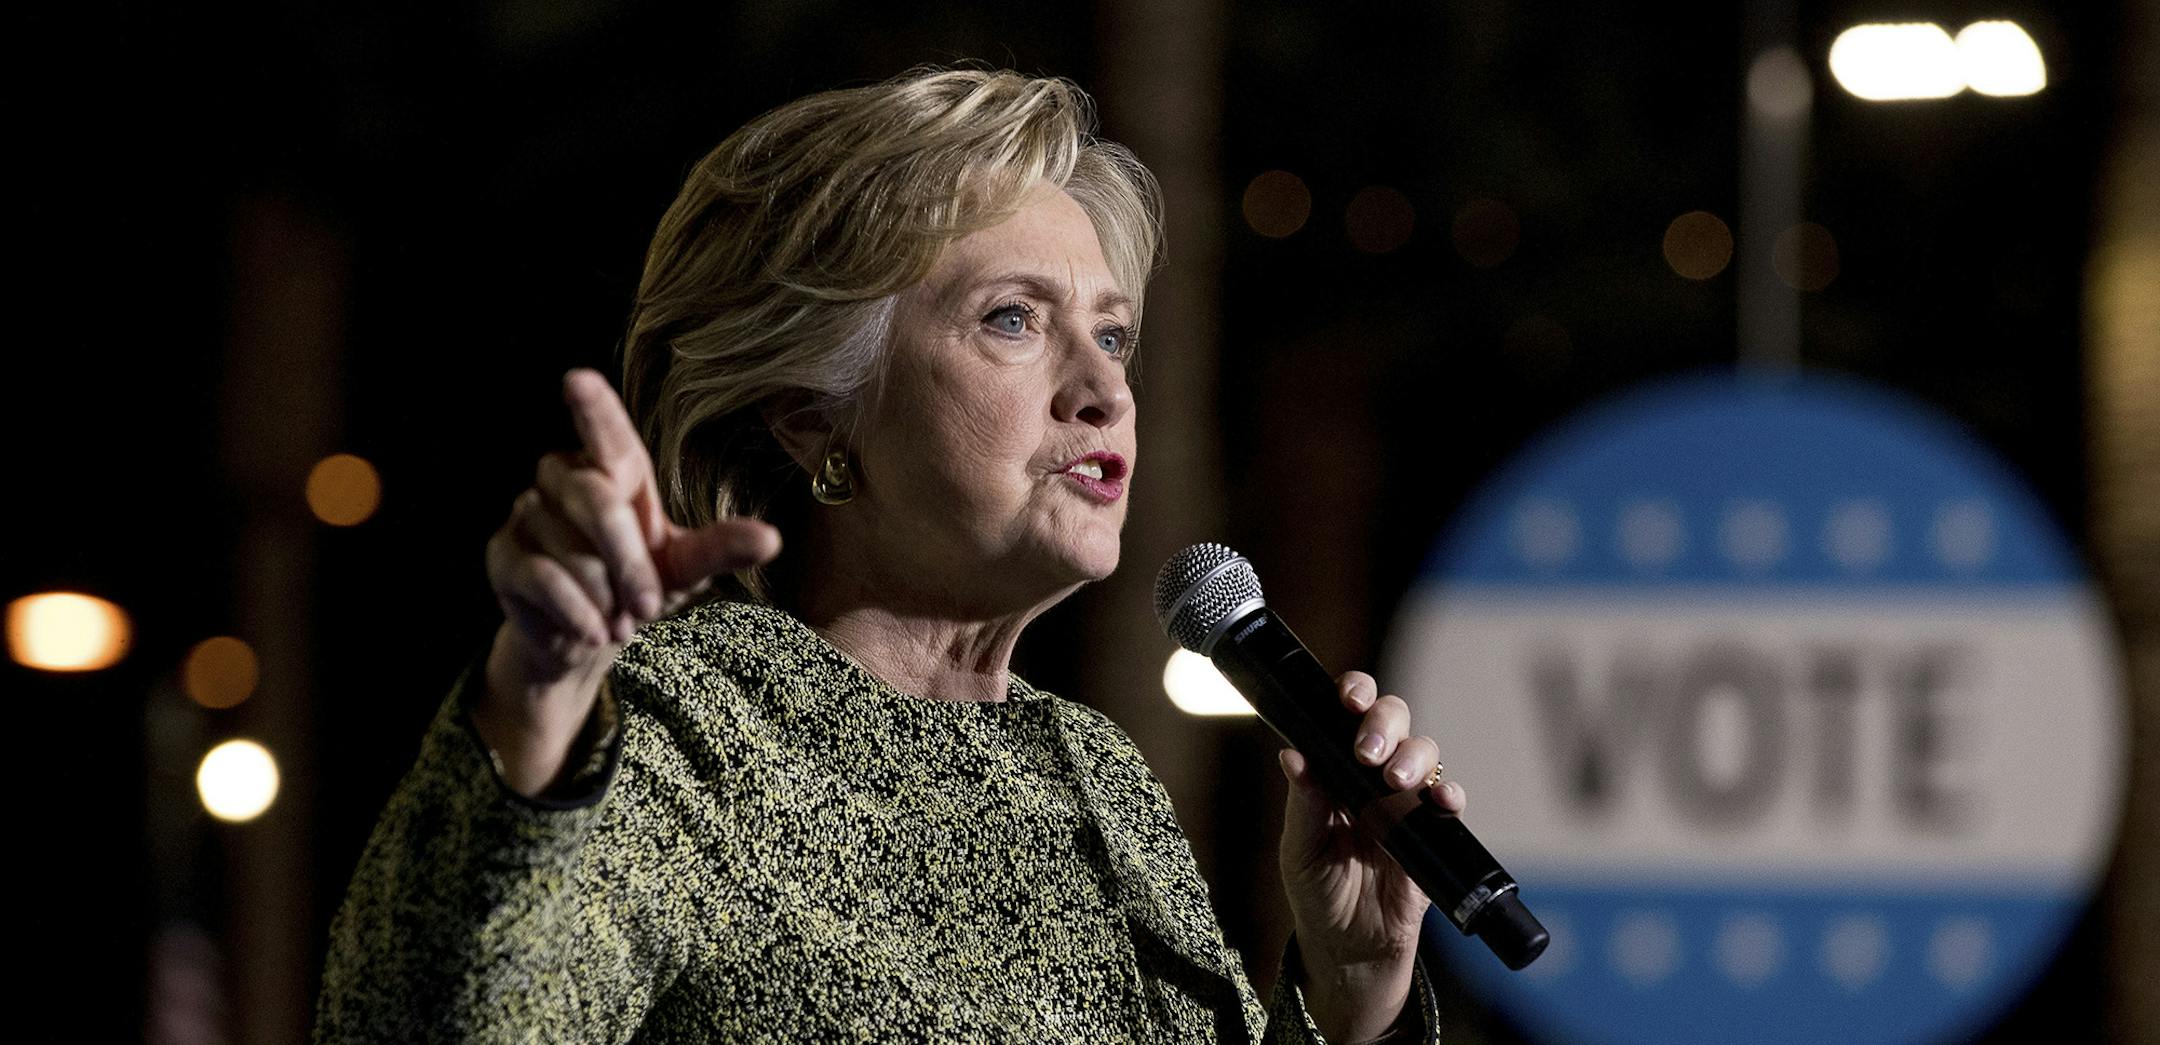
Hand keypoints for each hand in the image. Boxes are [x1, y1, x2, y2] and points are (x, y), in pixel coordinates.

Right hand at [474, 368, 779, 794]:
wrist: (589, 638)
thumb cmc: (639, 586)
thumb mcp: (686, 568)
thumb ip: (722, 548)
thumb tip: (771, 538)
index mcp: (614, 469)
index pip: (607, 432)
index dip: (593, 407)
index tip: (576, 378)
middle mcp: (565, 478)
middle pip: (597, 502)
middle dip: (627, 562)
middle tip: (648, 608)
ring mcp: (527, 513)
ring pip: (569, 551)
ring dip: (603, 597)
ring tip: (618, 619)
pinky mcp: (502, 555)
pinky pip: (541, 578)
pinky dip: (575, 613)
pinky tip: (592, 632)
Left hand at [1277, 670, 1465, 1042]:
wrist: (1349, 946)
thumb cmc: (1317, 891)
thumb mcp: (1301, 849)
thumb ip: (1304, 802)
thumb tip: (1291, 754)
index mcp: (1337, 767)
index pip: (1350, 714)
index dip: (1355, 693)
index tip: (1348, 699)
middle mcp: (1375, 774)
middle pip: (1395, 720)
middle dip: (1385, 722)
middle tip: (1368, 751)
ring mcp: (1407, 801)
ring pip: (1425, 752)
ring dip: (1414, 757)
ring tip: (1394, 781)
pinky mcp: (1433, 833)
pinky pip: (1448, 802)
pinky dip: (1449, 794)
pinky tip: (1440, 801)